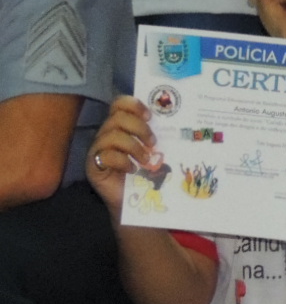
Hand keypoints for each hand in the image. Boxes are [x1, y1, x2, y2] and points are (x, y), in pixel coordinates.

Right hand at [86, 95, 154, 212]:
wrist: (134, 199)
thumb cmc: (145, 172)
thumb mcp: (153, 149)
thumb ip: (155, 134)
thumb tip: (173, 120)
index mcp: (120, 126)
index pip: (119, 104)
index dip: (133, 105)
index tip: (150, 116)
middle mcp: (106, 134)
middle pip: (118, 118)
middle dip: (140, 128)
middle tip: (153, 143)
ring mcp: (98, 150)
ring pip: (112, 135)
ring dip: (134, 146)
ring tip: (145, 159)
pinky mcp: (93, 166)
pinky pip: (106, 155)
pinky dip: (123, 161)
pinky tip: (132, 169)